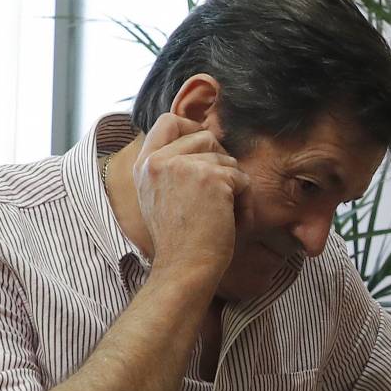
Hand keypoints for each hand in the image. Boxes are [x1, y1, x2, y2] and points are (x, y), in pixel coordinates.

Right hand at [133, 113, 248, 284]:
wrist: (184, 269)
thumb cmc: (179, 242)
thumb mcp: (158, 198)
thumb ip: (170, 169)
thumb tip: (200, 140)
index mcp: (144, 165)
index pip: (168, 121)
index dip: (192, 128)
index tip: (207, 149)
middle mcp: (160, 161)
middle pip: (205, 136)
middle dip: (221, 162)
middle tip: (223, 193)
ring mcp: (184, 166)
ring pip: (227, 158)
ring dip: (235, 186)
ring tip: (226, 215)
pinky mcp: (211, 178)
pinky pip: (242, 179)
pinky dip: (246, 202)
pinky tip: (235, 222)